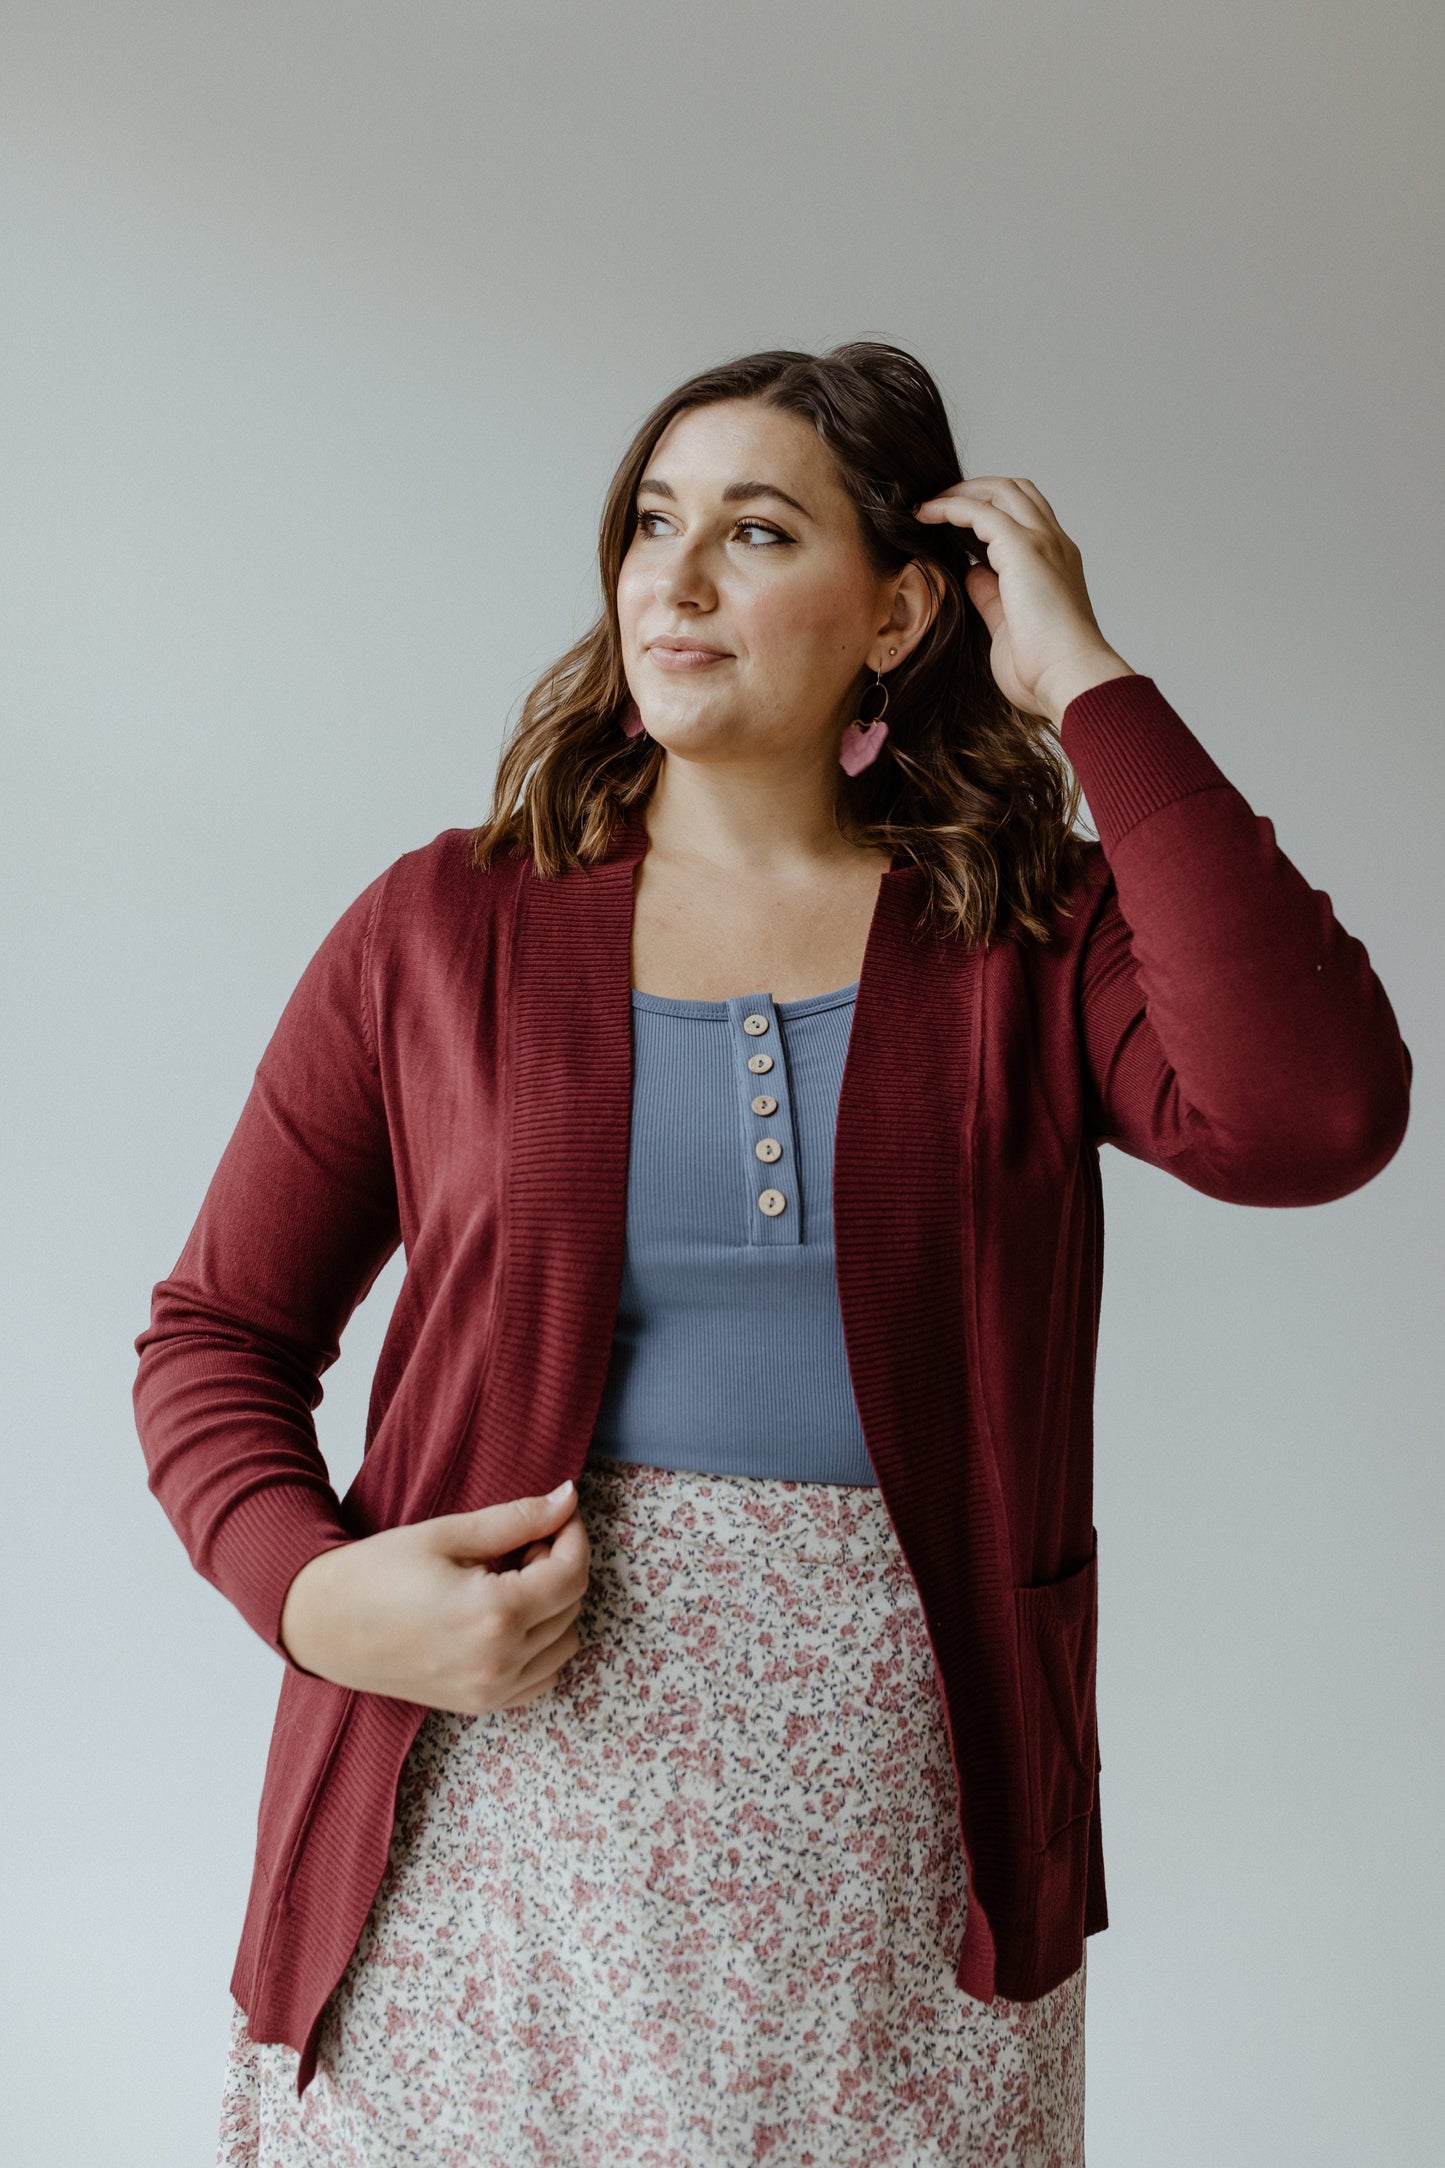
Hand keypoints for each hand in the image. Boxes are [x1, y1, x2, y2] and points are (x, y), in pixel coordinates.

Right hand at [278, 1482, 591, 1715]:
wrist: (323, 1624)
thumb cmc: (377, 1572)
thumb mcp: (447, 1534)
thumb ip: (516, 1519)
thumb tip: (567, 1499)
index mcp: (493, 1615)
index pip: (571, 1574)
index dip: (573, 1535)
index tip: (559, 1513)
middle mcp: (499, 1662)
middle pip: (571, 1607)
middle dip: (560, 1565)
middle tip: (523, 1541)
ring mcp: (489, 1691)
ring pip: (564, 1644)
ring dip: (554, 1606)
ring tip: (510, 1578)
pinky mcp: (478, 1705)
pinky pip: (541, 1678)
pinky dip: (542, 1646)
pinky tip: (509, 1616)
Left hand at [913, 476, 1133, 723]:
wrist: (1068, 679)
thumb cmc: (1043, 669)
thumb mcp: (1008, 625)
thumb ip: (992, 596)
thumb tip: (973, 574)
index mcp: (1056, 563)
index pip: (1025, 516)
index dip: (989, 509)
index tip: (952, 522)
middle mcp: (1054, 545)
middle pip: (1015, 491)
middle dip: (973, 489)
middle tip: (936, 503)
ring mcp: (1042, 543)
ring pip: (1001, 491)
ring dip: (960, 492)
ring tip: (927, 505)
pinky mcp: (1023, 549)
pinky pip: (980, 512)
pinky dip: (950, 507)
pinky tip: (925, 515)